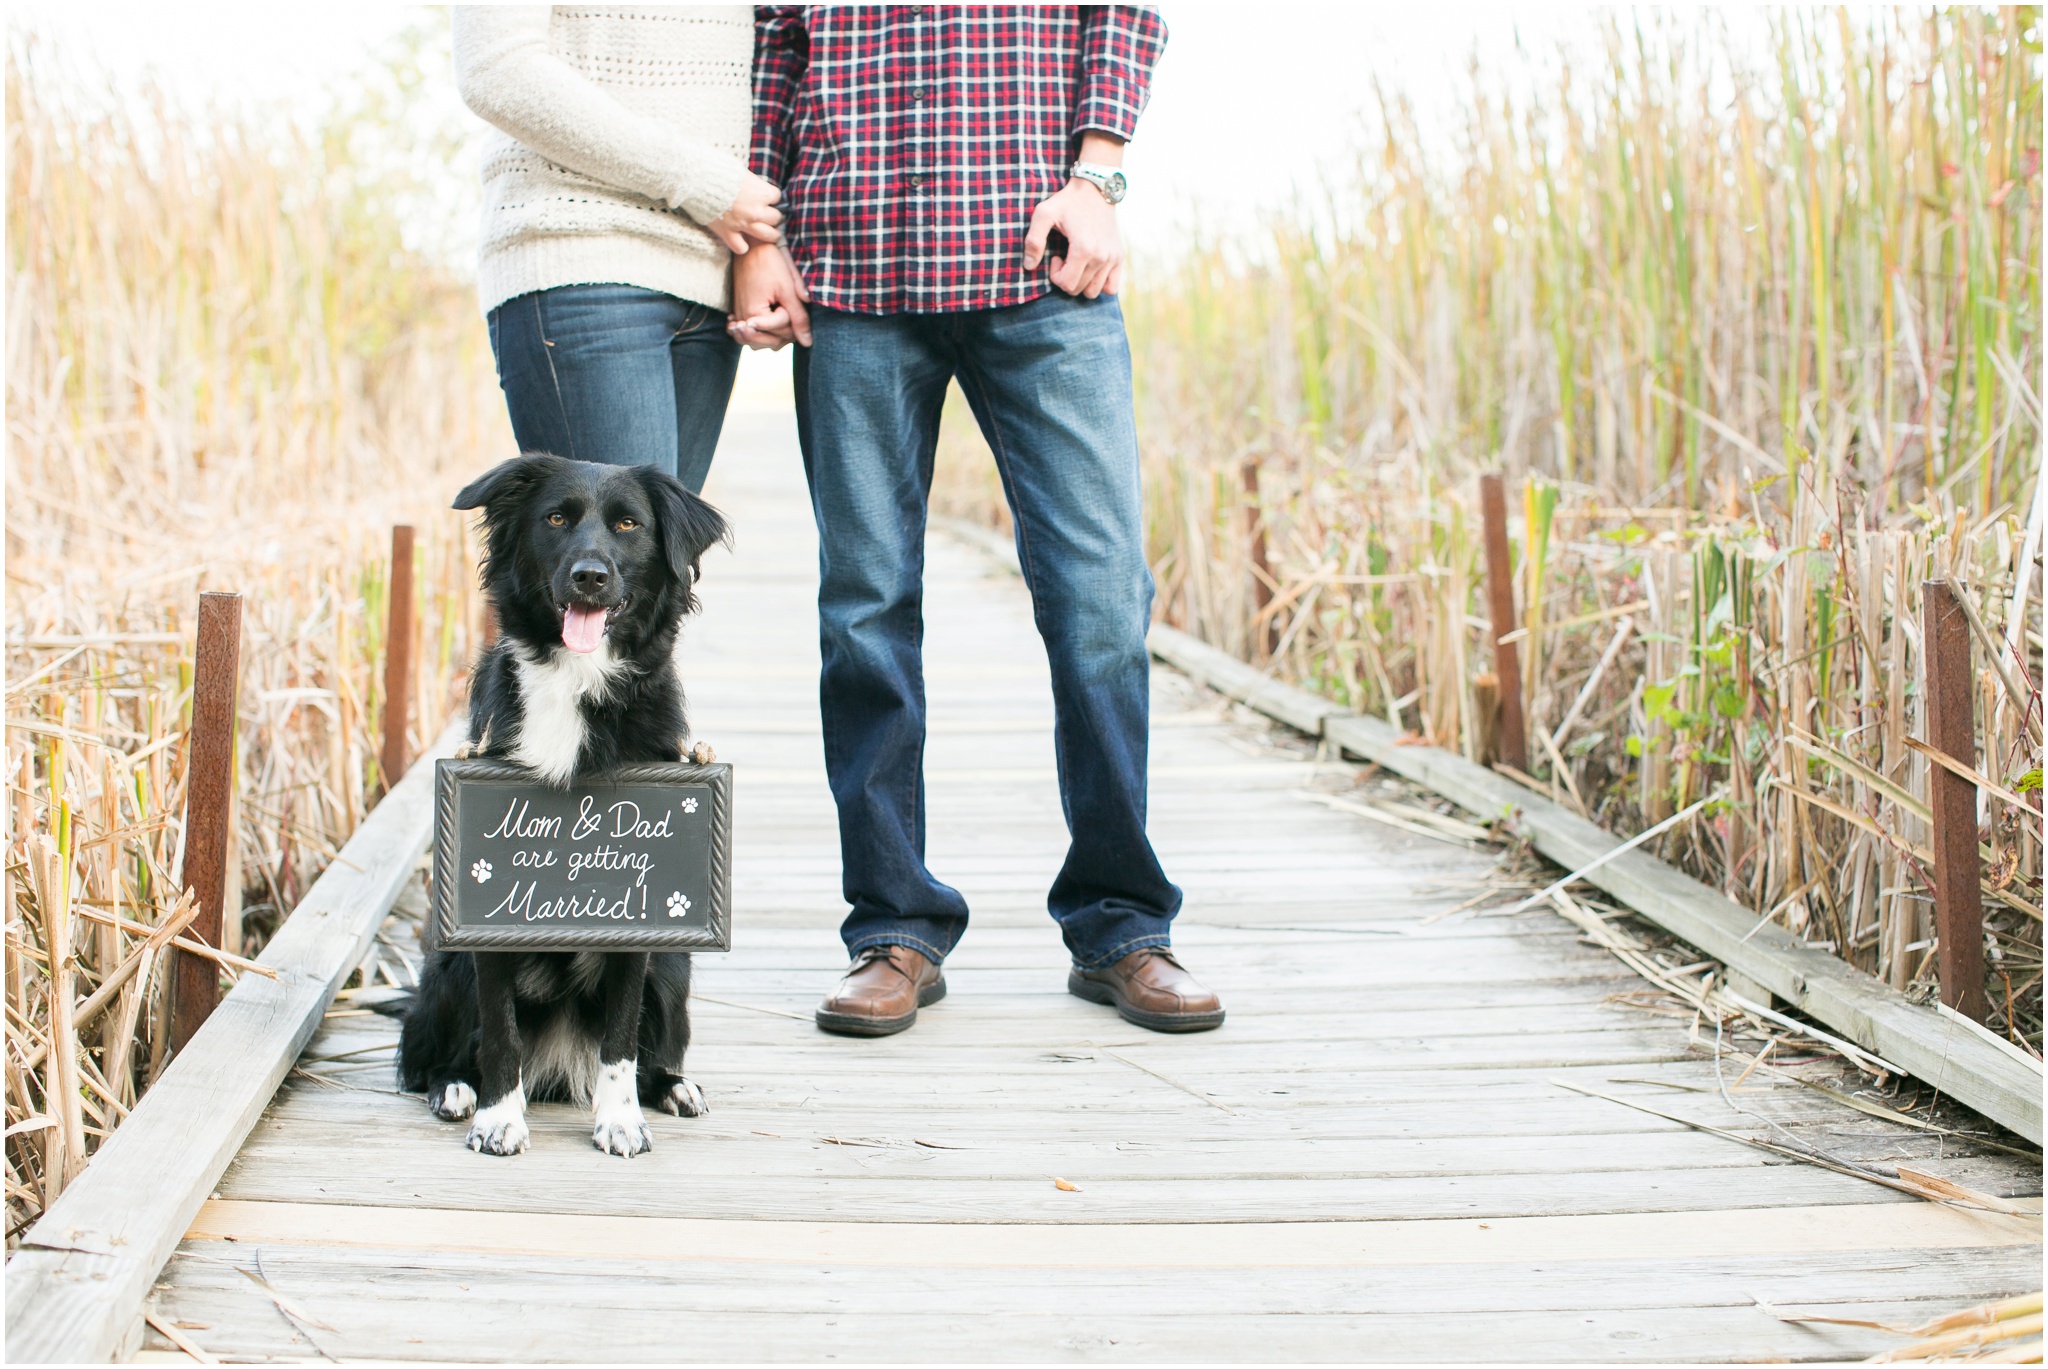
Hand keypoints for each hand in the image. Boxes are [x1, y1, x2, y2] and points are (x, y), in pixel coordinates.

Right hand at [705, 171, 784, 254]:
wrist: (696, 179)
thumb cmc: (718, 170)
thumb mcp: (742, 172)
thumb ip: (754, 183)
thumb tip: (758, 188)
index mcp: (761, 193)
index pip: (777, 197)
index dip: (772, 197)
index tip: (768, 198)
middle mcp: (755, 210)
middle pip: (776, 217)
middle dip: (773, 215)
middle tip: (769, 215)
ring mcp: (742, 224)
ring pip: (768, 235)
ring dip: (771, 234)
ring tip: (770, 233)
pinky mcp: (728, 233)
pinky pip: (742, 248)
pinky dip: (742, 246)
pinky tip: (742, 240)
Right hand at [726, 245, 811, 349]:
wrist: (752, 246)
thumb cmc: (770, 264)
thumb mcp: (787, 291)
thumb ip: (798, 318)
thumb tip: (807, 343)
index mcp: (753, 315)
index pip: (782, 333)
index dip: (793, 319)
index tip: (788, 297)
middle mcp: (742, 320)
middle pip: (771, 343)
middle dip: (786, 331)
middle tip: (789, 308)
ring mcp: (739, 317)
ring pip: (760, 342)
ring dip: (775, 335)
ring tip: (783, 315)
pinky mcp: (739, 313)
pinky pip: (751, 335)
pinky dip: (762, 332)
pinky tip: (771, 321)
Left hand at [1023, 181, 1123, 297]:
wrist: (1095, 189)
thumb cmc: (1067, 201)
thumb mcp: (1044, 214)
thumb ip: (1033, 240)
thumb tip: (1029, 266)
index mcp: (1084, 249)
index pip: (1066, 284)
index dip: (1055, 275)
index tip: (1056, 257)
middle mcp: (1101, 257)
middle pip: (1078, 289)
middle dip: (1066, 278)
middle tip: (1065, 257)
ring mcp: (1113, 258)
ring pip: (1093, 292)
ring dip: (1081, 283)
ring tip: (1077, 263)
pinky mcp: (1119, 257)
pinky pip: (1111, 288)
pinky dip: (1099, 285)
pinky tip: (1090, 270)